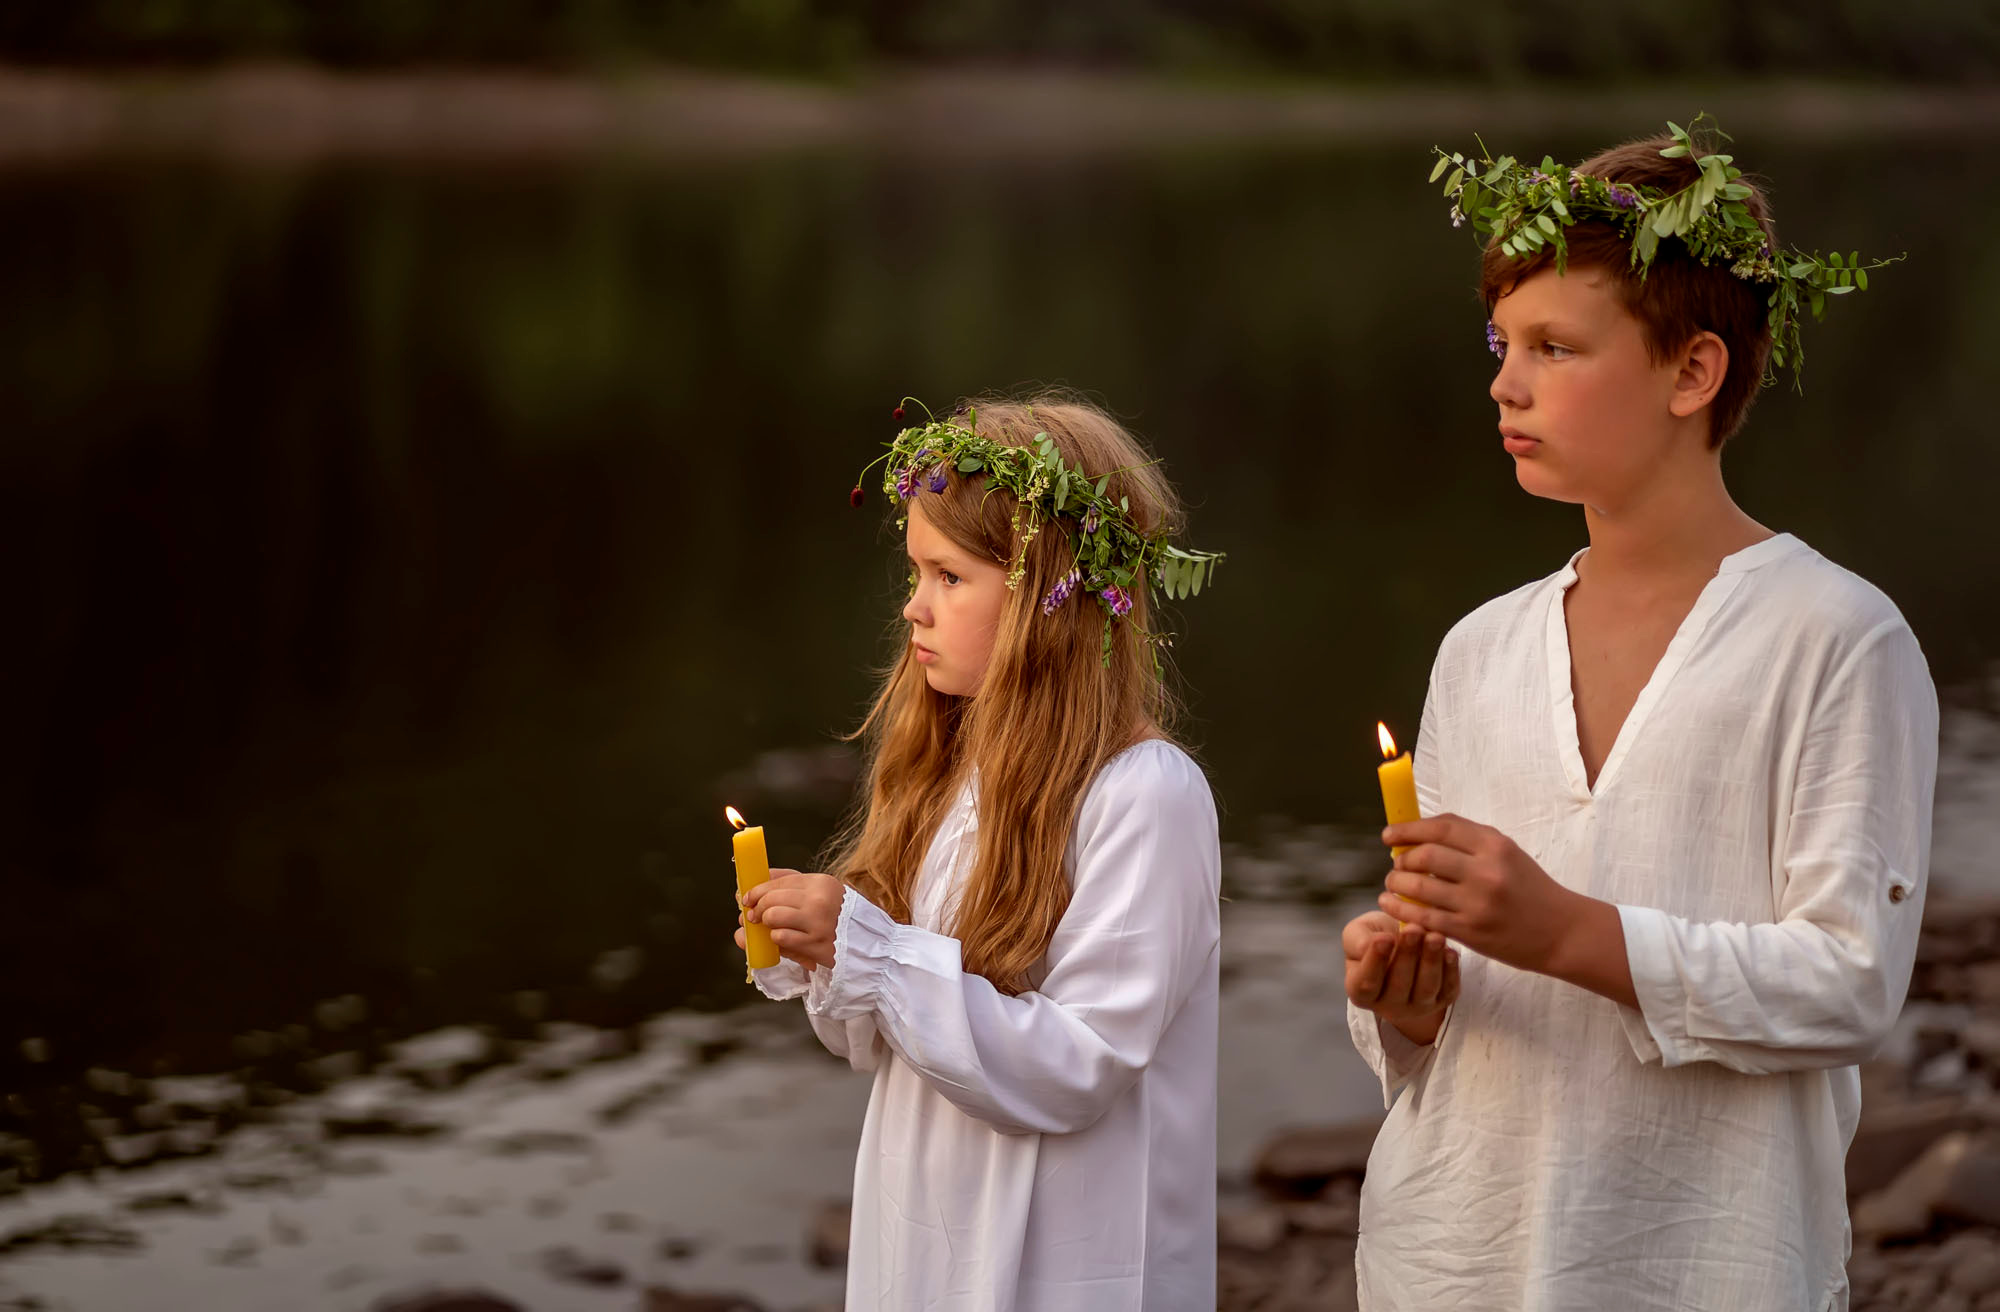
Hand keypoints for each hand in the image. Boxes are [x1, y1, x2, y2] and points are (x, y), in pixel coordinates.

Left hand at [739, 869, 844, 969]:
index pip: (778, 881)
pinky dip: (776, 939)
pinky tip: (784, 939)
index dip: (757, 891)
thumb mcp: (814, 892)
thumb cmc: (830, 915)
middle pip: (771, 899)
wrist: (858, 942)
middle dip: (758, 909)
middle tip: (756, 917)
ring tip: (773, 928)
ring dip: (767, 924)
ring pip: (773, 916)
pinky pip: (780, 937)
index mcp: (820, 882)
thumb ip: (784, 884)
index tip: (747, 899)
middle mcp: (820, 900)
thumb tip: (746, 888)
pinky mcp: (816, 945)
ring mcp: (819, 923)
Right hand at [1343, 910, 1457, 1045]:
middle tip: (1414, 929)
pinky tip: (1450, 951)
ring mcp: (1417, 1006)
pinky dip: (1451, 970)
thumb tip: (1372, 943)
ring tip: (1435, 937)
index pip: (1365, 983)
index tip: (1384, 938)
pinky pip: (1448, 988)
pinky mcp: (1441, 1000)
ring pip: (1426, 988)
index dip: (1375, 961)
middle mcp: (1387, 1005)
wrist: (1404, 943)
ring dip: (1431, 961)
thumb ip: (1358, 939)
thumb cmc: (1375, 936)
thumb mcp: (1358, 933)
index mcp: (1360, 991)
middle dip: (1407, 955)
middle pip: (1398, 986)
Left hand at [1380, 814, 1585, 976]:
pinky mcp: (1469, 931)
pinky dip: (1399, 909)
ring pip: (1418, 886)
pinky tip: (1391, 904)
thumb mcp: (1507, 853)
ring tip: (1393, 884)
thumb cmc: (1529, 888)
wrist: (1560, 931)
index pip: (1441, 827)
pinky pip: (1423, 917)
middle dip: (1402, 859)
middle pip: (1424, 855)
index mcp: (1495, 846)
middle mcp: (1486, 871)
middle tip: (1397, 865)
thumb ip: (1468, 841)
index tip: (1389, 835)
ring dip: (1396, 883)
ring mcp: (1476, 903)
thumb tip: (1420, 833)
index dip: (1408, 829)